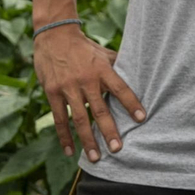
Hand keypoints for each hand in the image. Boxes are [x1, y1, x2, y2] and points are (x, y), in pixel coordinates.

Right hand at [34, 27, 143, 162]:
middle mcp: (86, 80)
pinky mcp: (52, 93)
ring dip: (88, 140)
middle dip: (109, 131)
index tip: (142, 118)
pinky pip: (60, 118)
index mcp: (102, 70)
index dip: (131, 103)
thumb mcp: (104, 54)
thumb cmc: (85, 48)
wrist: (54, 36)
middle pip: (100, 109)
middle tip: (118, 149)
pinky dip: (65, 136)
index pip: (120, 89)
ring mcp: (68, 88)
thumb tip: (140, 76)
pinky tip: (70, 151)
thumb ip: (119, 68)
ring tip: (96, 157)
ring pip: (80, 119)